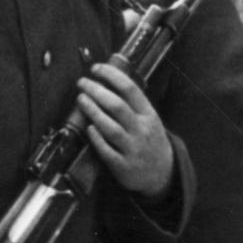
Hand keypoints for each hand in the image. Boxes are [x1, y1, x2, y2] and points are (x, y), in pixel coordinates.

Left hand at [79, 64, 175, 198]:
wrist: (162, 174)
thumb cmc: (149, 140)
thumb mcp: (149, 119)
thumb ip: (132, 103)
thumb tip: (107, 79)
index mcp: (149, 115)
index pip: (130, 89)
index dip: (111, 76)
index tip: (96, 68)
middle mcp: (142, 130)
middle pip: (117, 106)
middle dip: (97, 91)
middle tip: (81, 82)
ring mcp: (133, 149)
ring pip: (111, 127)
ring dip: (93, 111)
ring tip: (80, 99)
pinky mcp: (122, 165)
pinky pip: (107, 150)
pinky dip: (97, 138)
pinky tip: (88, 127)